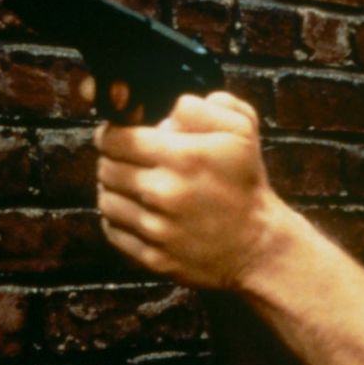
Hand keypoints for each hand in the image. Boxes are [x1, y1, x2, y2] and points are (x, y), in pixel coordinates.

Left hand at [95, 90, 283, 289]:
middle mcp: (163, 193)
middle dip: (113, 160)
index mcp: (182, 156)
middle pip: (106, 168)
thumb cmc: (245, 183)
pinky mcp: (152, 257)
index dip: (112, 134)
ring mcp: (156, 229)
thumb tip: (163, 114)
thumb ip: (200, 108)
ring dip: (114, 190)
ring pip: (105, 200)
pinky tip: (137, 213)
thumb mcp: (240, 130)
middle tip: (129, 162)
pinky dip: (118, 220)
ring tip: (133, 188)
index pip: (115, 138)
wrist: (258, 246)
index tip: (118, 136)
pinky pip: (112, 231)